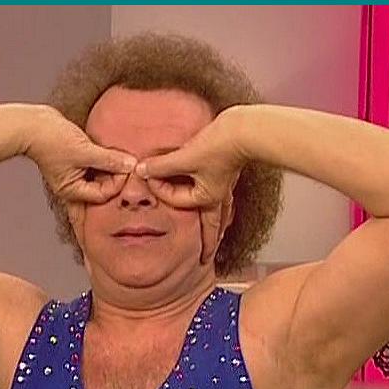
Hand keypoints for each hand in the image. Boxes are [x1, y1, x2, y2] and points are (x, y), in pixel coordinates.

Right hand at [25, 107, 136, 206]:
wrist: (32, 124)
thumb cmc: (51, 140)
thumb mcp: (85, 151)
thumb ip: (109, 159)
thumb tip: (130, 164)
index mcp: (72, 191)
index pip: (103, 194)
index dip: (117, 182)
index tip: (126, 166)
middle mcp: (73, 186)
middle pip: (102, 189)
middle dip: (115, 177)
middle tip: (127, 163)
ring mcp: (73, 174)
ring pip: (99, 177)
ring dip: (110, 168)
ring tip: (120, 156)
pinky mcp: (75, 161)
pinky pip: (94, 165)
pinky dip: (103, 160)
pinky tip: (110, 152)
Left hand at [136, 121, 244, 266]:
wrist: (247, 130)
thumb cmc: (220, 146)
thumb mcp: (185, 158)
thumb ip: (161, 166)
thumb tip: (141, 170)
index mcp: (207, 198)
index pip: (174, 198)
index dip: (159, 186)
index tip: (147, 172)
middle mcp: (217, 195)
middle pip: (211, 224)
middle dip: (208, 241)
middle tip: (205, 258)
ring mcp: (224, 184)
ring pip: (220, 211)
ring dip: (216, 225)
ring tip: (216, 237)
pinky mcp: (227, 170)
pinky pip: (221, 194)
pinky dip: (218, 203)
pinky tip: (217, 199)